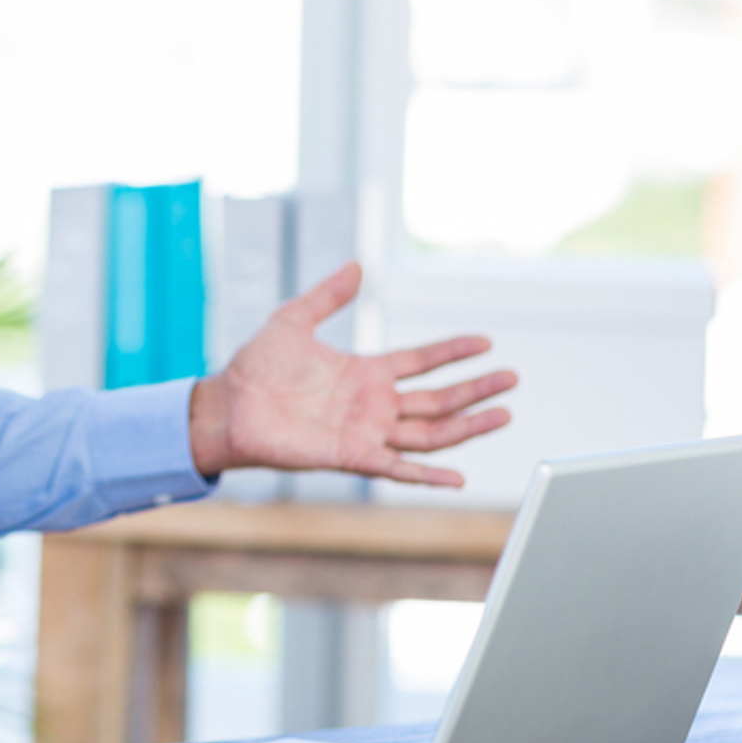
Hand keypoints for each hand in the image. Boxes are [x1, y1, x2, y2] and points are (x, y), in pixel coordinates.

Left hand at [188, 262, 515, 486]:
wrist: (228, 406)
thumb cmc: (256, 367)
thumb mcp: (294, 319)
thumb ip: (327, 295)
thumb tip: (357, 266)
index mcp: (365, 373)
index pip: (422, 362)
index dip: (454, 352)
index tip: (486, 343)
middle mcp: (372, 404)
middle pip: (438, 399)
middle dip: (476, 389)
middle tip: (513, 379)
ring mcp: (366, 432)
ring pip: (430, 433)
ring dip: (468, 426)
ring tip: (505, 414)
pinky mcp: (351, 456)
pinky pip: (398, 468)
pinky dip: (428, 475)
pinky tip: (459, 476)